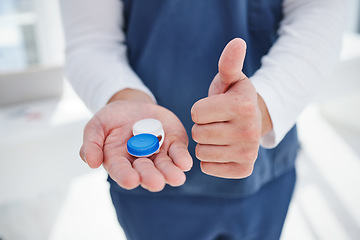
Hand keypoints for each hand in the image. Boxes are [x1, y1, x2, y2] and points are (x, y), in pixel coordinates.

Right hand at [80, 90, 191, 191]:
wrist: (133, 105)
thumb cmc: (111, 119)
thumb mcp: (96, 127)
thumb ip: (91, 144)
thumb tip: (91, 163)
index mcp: (119, 161)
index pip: (121, 170)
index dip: (125, 176)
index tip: (130, 180)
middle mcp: (140, 162)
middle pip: (146, 171)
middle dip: (151, 177)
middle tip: (156, 183)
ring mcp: (158, 154)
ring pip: (165, 166)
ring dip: (170, 172)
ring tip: (176, 178)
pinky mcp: (173, 144)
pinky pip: (178, 152)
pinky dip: (182, 158)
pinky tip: (185, 163)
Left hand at [191, 38, 271, 178]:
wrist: (254, 121)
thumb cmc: (234, 97)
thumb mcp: (231, 78)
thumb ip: (229, 62)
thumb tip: (237, 42)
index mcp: (243, 106)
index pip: (196, 112)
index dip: (200, 109)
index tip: (214, 108)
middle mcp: (249, 131)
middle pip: (197, 134)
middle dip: (202, 126)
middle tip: (217, 122)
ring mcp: (248, 152)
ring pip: (201, 152)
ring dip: (205, 143)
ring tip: (220, 135)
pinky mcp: (244, 169)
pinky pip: (208, 168)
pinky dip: (210, 160)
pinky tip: (223, 150)